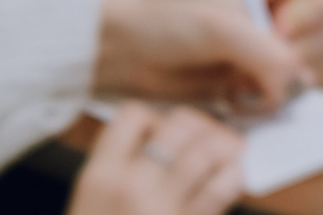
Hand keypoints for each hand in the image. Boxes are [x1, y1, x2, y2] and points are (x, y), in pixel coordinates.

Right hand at [69, 104, 240, 214]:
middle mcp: (133, 186)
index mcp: (100, 178)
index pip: (133, 117)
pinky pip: (223, 187)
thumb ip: (117, 174)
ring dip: (223, 147)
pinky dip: (233, 176)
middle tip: (204, 138)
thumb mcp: (89, 208)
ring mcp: (164, 208)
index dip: (153, 119)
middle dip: (198, 126)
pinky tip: (229, 180)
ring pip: (208, 149)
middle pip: (179, 124)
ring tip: (225, 154)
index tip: (161, 133)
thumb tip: (158, 143)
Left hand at [94, 0, 322, 110]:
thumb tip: (293, 84)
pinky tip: (231, 93)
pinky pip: (280, 96)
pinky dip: (260, 101)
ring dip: (274, 83)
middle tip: (254, 54)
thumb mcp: (221, 26)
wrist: (124, 49)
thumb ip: (268, 53)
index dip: (305, 21)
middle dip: (291, 56)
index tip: (273, 29)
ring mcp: (266, 46)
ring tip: (238, 77)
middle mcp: (278, 10)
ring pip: (303, 72)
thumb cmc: (166, 19)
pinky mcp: (251, 78)